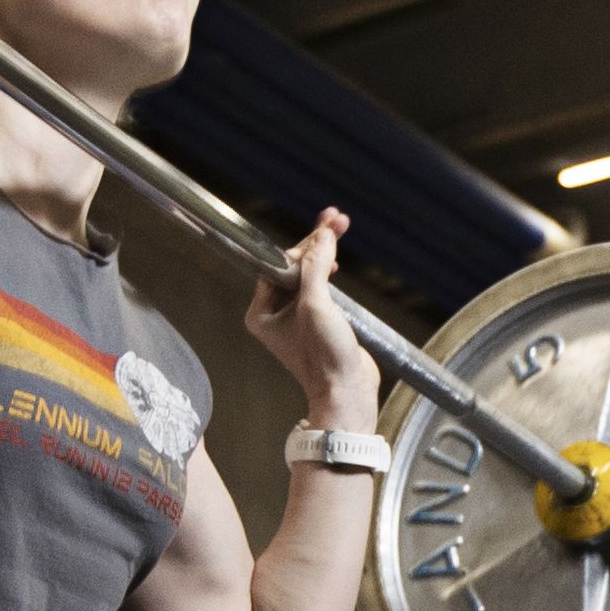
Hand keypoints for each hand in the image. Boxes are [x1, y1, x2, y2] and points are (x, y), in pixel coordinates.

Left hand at [244, 208, 377, 428]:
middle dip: (315, 243)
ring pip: (307, 274)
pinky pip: (319, 287)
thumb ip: (316, 267)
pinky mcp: (316, 322)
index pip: (278, 264)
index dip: (302, 245)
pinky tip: (337, 259)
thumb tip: (323, 235)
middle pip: (293, 266)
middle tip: (336, 219)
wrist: (348, 391)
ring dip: (324, 252)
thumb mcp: (316, 305)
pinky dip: (328, 270)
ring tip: (341, 228)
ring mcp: (295, 318)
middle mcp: (274, 314)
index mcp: (261, 312)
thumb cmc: (324, 358)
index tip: (323, 227)